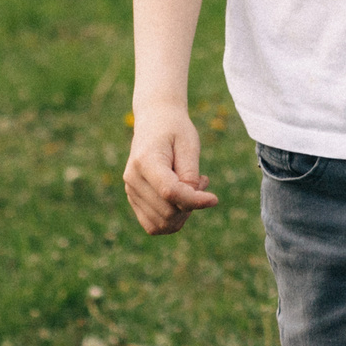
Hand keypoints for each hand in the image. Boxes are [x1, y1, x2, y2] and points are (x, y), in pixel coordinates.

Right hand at [123, 105, 219, 234]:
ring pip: (161, 224)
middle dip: (191, 205)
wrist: (154, 121)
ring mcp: (131, 190)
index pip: (170, 192)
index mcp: (145, 161)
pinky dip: (172, 219)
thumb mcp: (188, 145)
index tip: (214, 199)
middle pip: (167, 211)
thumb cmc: (175, 130)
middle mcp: (133, 179)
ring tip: (192, 188)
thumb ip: (190, 175)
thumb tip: (191, 203)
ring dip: (182, 214)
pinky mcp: (134, 199)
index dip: (194, 200)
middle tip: (203, 181)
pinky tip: (181, 199)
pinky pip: (154, 225)